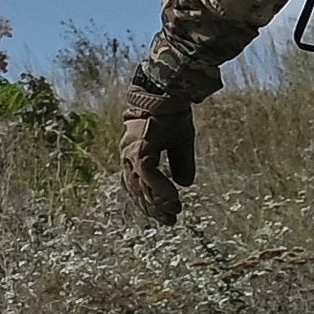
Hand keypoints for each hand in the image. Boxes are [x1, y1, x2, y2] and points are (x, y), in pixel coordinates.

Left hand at [114, 89, 197, 223]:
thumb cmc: (172, 114)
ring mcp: (132, 154)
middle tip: (170, 222)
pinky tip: (173, 198)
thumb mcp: (180, 142)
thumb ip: (181, 163)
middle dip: (154, 208)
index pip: (138, 186)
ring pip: (142, 186)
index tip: (165, 215)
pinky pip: (149, 175)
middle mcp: (128, 157)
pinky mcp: (141, 149)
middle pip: (138, 191)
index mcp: (135, 156)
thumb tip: (185, 184)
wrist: (167, 92)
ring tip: (173, 214)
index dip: (150, 202)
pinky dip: (160, 188)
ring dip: (158, 202)